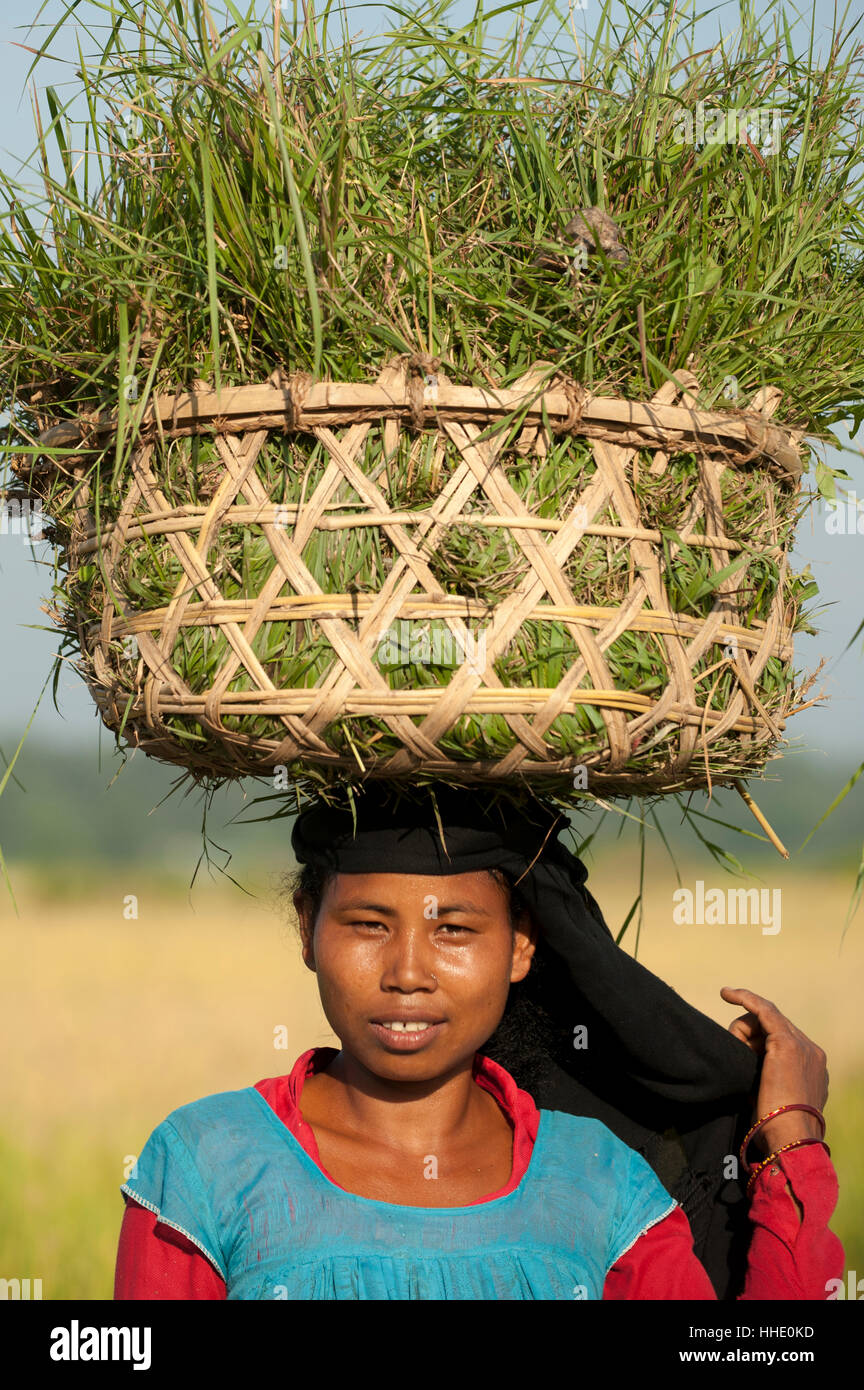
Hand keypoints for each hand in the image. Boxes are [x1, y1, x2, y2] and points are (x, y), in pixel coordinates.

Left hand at [721, 987, 828, 1157]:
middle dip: (747, 1036)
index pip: (781, 1040)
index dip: (756, 1042)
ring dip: (742, 1032)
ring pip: (764, 1021)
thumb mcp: (774, 1099)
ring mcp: (802, 1046)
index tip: (738, 1043)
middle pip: (772, 1028)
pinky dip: (745, 998)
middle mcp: (811, 1052)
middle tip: (733, 1051)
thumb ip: (767, 1080)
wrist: (791, 1138)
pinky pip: (763, 1010)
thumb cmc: (777, 1129)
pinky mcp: (787, 1043)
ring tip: (733, 1051)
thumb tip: (746, 1074)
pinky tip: (727, 994)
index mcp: (812, 1067)